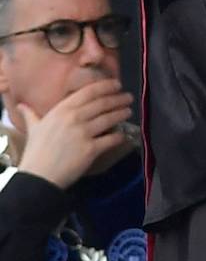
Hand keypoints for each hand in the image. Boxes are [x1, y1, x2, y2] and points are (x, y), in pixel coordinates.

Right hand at [13, 80, 135, 188]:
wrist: (38, 176)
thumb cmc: (36, 151)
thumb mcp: (33, 128)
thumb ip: (31, 114)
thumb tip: (22, 104)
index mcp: (61, 110)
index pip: (89, 92)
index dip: (106, 86)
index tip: (117, 84)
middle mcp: (74, 118)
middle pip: (103, 103)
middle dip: (119, 99)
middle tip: (128, 97)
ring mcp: (84, 133)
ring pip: (110, 118)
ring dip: (122, 113)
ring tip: (128, 111)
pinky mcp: (91, 148)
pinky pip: (112, 139)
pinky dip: (120, 136)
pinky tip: (124, 135)